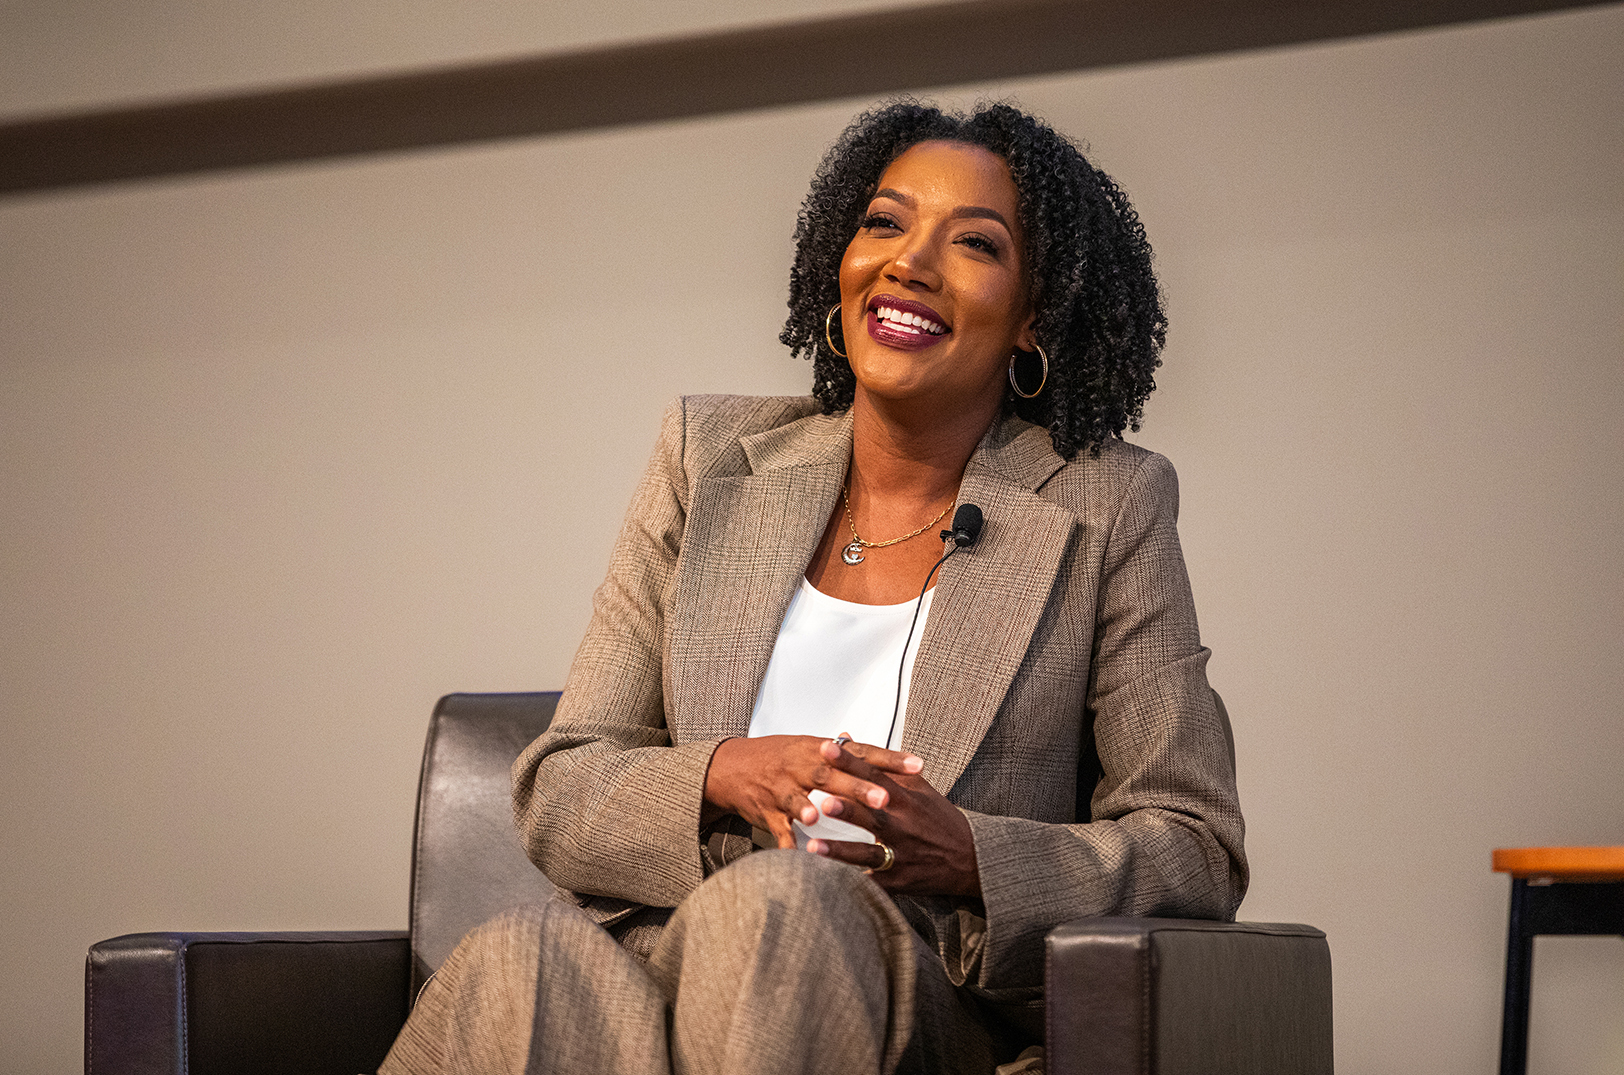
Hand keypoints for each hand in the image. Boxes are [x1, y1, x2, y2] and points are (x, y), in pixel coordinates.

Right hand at [702, 734, 924, 848]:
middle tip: (885, 798)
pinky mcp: (765, 810)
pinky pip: (776, 828)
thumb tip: (872, 746)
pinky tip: (796, 855)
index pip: (860, 752)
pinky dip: (786, 843)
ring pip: (797, 796)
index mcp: (819, 750)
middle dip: (857, 786)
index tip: (918, 766)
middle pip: (831, 774)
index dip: (889, 759)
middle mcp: (801, 765)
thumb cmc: (777, 758)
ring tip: (823, 816)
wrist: (731, 767)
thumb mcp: (810, 748)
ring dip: (810, 807)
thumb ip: (843, 751)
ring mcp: (781, 788)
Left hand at [805, 738, 981, 896]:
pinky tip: (830, 883)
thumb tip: (849, 740)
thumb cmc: (939, 820)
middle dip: (846, 807)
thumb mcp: (918, 787)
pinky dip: (853, 884)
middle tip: (821, 798)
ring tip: (814, 846)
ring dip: (840, 850)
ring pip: (867, 852)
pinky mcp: (898, 880)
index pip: (873, 775)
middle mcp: (902, 825)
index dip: (849, 761)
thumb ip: (882, 764)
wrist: (970, 857)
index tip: (827, 749)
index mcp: (905, 798)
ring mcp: (900, 854)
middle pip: (870, 813)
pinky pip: (872, 883)